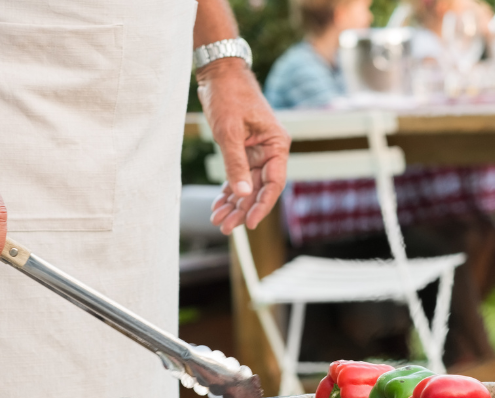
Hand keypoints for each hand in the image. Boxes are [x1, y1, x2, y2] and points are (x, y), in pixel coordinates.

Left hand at [196, 58, 289, 233]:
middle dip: (243, 208)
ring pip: (247, 185)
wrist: (219, 73)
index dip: (262, 205)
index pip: (274, 183)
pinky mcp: (243, 149)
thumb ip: (236, 164)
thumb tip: (242, 194)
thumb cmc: (229, 96)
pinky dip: (229, 190)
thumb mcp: (229, 131)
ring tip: (218, 220)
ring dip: (234, 203)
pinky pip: (238, 175)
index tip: (249, 223)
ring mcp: (256, 151)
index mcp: (276, 145)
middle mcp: (270, 151)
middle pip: (259, 188)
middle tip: (226, 226)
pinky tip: (219, 204)